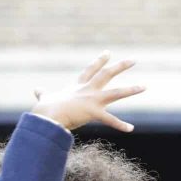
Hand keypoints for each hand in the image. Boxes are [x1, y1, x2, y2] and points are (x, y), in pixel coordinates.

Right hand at [30, 51, 144, 131]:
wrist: (46, 115)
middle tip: (134, 60)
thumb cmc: (45, 109)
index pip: (90, 70)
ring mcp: (91, 100)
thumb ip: (43, 94)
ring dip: (131, 89)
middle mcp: (87, 90)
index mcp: (77, 87)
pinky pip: (109, 120)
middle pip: (106, 74)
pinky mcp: (92, 112)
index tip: (108, 52)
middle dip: (120, 66)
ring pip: (116, 92)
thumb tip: (36, 90)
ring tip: (145, 86)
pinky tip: (131, 128)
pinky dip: (120, 125)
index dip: (99, 61)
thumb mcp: (45, 98)